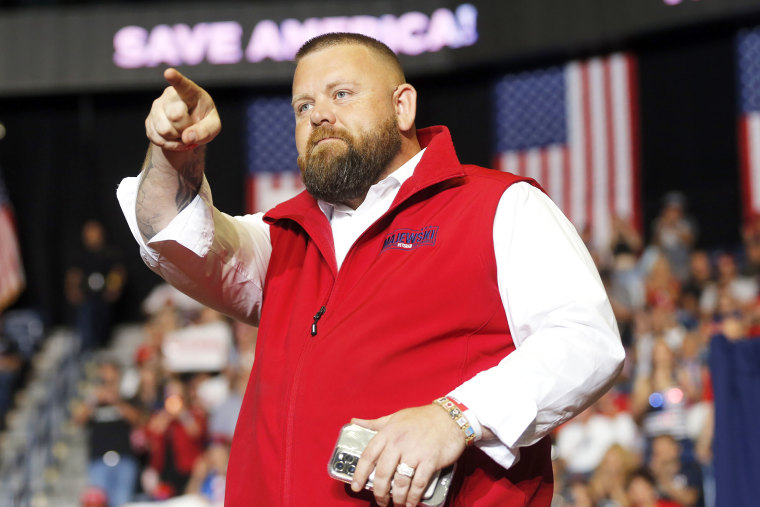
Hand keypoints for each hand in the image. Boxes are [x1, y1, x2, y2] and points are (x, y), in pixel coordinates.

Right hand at [145, 68, 219, 150]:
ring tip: (182, 133)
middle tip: (190, 126)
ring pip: (164, 129)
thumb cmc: (204, 121)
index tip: (169, 72)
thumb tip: (187, 137)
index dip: (175, 78)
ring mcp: (157, 107)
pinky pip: (157, 138)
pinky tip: (174, 139)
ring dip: (176, 138)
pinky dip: (168, 144)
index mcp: (189, 91)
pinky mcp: (149, 121)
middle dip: (185, 128)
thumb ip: (205, 131)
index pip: (182, 84)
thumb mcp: (213, 126)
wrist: (189, 128)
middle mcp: (170, 95)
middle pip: (176, 116)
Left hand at [350, 404, 465, 506]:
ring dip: (396, 497)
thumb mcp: (395, 416)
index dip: (359, 473)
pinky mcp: (430, 461)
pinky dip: (413, 497)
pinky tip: (410, 503)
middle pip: (382, 473)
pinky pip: (418, 484)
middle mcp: (399, 443)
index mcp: (388, 433)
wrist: (451, 417)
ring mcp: (414, 453)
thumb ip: (375, 423)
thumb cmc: (422, 417)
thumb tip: (355, 421)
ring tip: (396, 504)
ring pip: (399, 482)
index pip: (368, 455)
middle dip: (379, 491)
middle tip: (380, 500)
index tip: (355, 486)